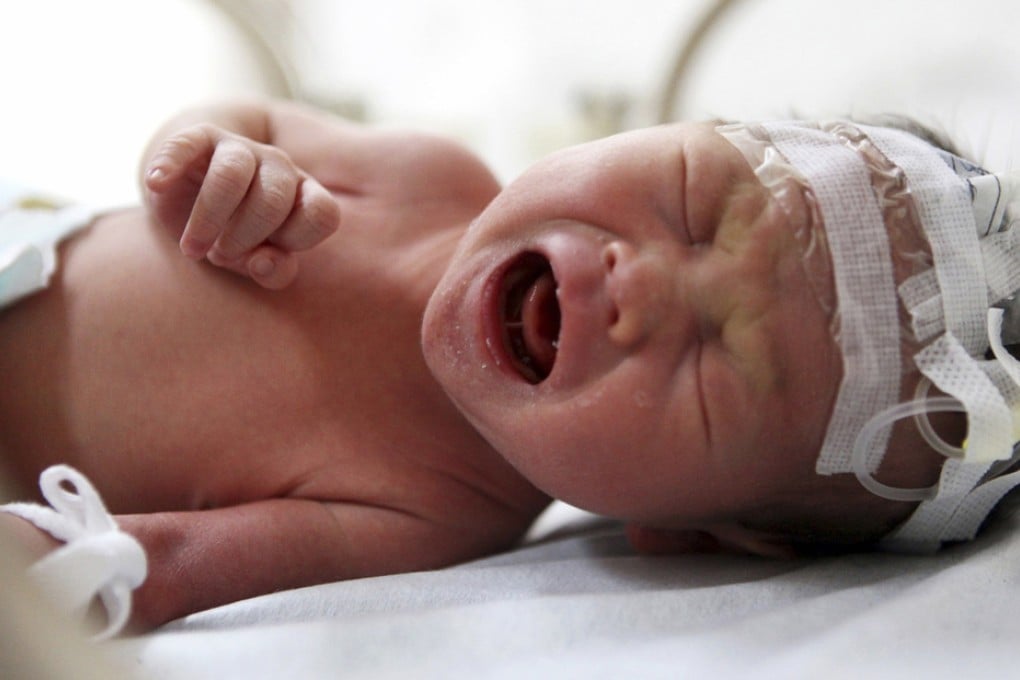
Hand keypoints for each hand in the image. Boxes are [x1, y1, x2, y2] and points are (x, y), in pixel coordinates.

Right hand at [142, 123, 339, 288]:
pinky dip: (171, 162)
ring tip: (192, 248)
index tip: (263, 257)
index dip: (296, 241)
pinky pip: (185, 144)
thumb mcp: (255, 260)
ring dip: (208, 219)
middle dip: (244, 237)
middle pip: (274, 199)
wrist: (196, 196)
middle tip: (219, 256)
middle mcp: (279, 167)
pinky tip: (157, 182)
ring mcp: (240, 148)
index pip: (322, 213)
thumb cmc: (236, 236)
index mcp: (303, 196)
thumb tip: (264, 263)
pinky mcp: (199, 138)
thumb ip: (272, 270)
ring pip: (232, 175)